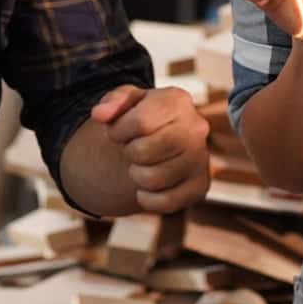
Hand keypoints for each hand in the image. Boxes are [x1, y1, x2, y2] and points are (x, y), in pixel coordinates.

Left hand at [90, 85, 210, 212]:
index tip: (117, 132)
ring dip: (137, 175)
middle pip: (144, 151)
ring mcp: (202, 158)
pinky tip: (149, 186)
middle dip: (129, 153)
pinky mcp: (201, 186)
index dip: (118, 131)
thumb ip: (110, 103)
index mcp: (178, 100)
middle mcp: (197, 127)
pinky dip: (148, 198)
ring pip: (153, 179)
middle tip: (133, 149)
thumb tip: (100, 114)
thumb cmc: (139, 119)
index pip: (140, 122)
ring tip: (142, 164)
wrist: (158, 142)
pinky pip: (165, 203)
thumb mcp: (124, 104)